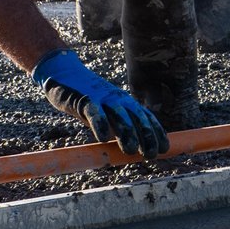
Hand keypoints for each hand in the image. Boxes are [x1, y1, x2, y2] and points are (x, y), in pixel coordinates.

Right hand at [32, 49, 169, 158]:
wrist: (65, 74)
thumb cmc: (90, 100)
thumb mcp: (108, 113)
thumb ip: (120, 127)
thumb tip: (133, 149)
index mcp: (126, 103)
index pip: (146, 118)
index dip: (156, 133)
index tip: (164, 149)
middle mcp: (118, 99)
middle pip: (137, 118)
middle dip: (146, 136)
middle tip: (151, 155)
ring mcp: (102, 98)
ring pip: (119, 115)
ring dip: (127, 133)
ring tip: (131, 150)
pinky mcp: (84, 99)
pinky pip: (94, 112)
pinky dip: (100, 124)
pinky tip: (103, 138)